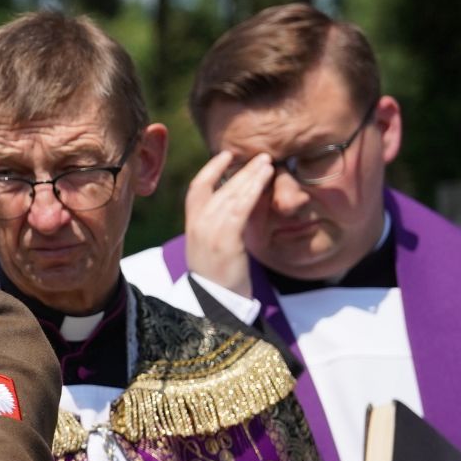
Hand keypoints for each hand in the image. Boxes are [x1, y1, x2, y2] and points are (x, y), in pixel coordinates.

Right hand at [184, 150, 273, 297]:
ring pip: (231, 195)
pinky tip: (265, 181)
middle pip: (218, 187)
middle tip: (261, 156)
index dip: (211, 168)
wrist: (215, 305)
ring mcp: (209, 232)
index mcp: (192, 226)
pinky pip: (240, 209)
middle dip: (240, 169)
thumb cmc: (219, 279)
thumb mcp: (213, 248)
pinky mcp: (225, 240)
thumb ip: (221, 226)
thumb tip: (240, 204)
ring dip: (250, 176)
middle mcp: (197, 226)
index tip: (227, 155)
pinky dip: (252, 191)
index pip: (197, 189)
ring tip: (268, 164)